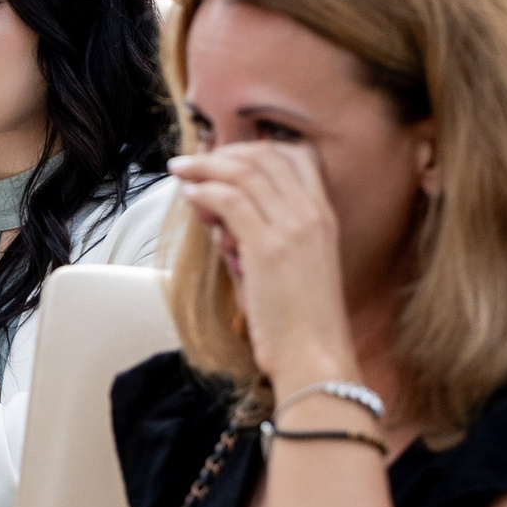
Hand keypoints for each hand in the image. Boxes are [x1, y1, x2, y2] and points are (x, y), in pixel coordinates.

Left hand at [167, 142, 356, 392]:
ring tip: (181, 173)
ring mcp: (293, 229)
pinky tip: (190, 198)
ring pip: (244, 172)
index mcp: (324, 217)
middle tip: (193, 162)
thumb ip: (259, 240)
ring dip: (206, 167)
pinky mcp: (268, 248)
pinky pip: (229, 201)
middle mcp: (312, 215)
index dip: (256, 149)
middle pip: (265, 157)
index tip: (226, 157)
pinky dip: (204, 193)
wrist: (316, 358)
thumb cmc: (300, 324)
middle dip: (223, 153)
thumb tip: (221, 224)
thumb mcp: (289, 271)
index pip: (296, 156)